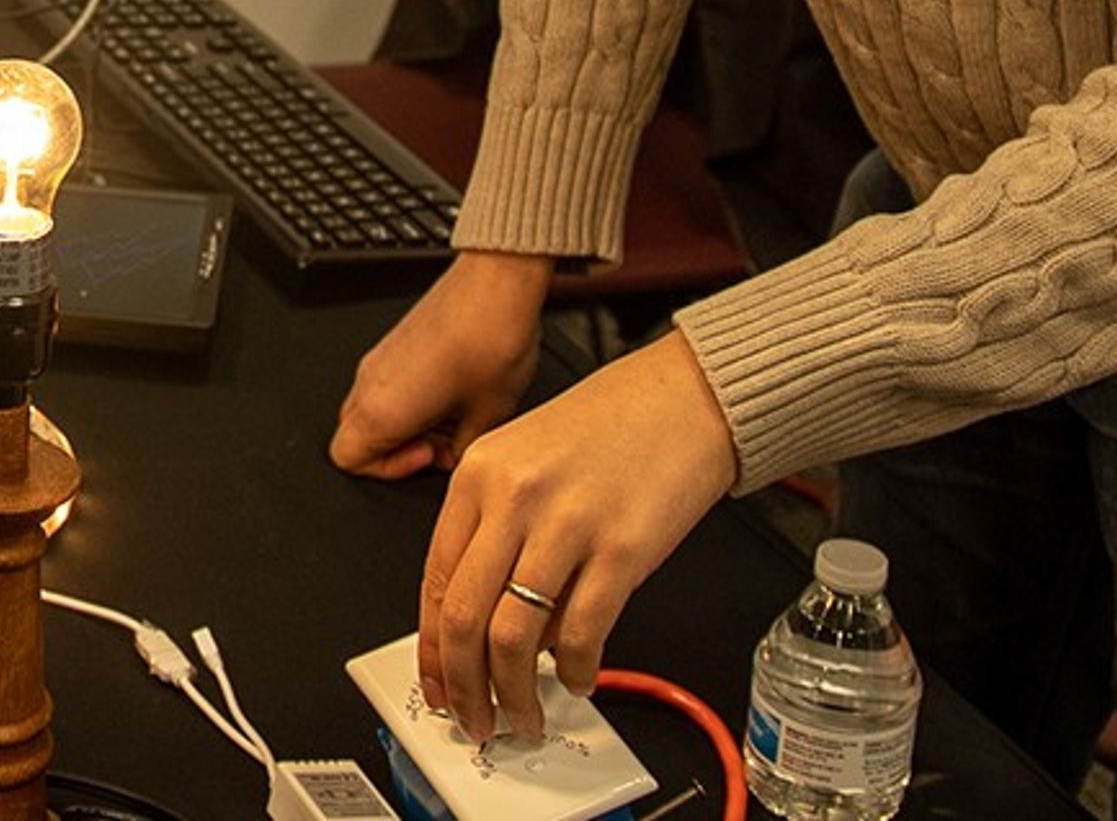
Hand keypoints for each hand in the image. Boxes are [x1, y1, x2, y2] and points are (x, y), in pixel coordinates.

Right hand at [332, 248, 551, 480]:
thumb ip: (462, 452)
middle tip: (438, 446)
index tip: (426, 460)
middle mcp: (369, 381)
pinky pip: (383, 385)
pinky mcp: (394, 343)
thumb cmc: (490, 343)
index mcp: (382, 408)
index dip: (387, 471)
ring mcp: (379, 357)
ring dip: (402, 425)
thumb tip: (455, 458)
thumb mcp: (488, 418)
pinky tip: (449, 396)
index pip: (347, 459)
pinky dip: (407, 402)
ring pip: (368, 409)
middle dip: (394, 450)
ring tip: (449, 421)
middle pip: (353, 435)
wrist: (495, 284)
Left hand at [414, 329, 739, 744]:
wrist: (682, 398)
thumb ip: (496, 529)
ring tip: (524, 714)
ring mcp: (566, 524)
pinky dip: (575, 670)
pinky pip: (581, 632)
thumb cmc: (608, 426)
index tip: (441, 685)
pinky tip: (578, 678)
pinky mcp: (622, 550)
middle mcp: (513, 497)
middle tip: (476, 719)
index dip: (434, 649)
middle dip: (465, 685)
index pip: (436, 581)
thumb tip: (486, 619)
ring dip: (515, 692)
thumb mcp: (523, 458)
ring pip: (514, 636)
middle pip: (465, 618)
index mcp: (478, 474)